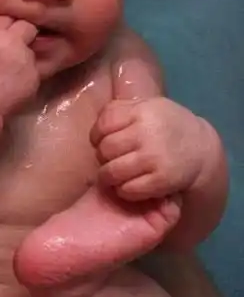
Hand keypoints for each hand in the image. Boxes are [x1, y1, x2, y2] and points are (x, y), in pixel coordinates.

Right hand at [0, 16, 39, 115]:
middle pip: (28, 28)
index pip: (7, 17)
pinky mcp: (35, 80)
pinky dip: (26, 76)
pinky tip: (14, 85)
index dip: (3, 24)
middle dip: (22, 33)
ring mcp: (28, 61)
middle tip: (11, 45)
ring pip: (31, 52)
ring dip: (23, 56)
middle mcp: (16, 42)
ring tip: (11, 69)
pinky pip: (33, 73)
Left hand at [90, 97, 206, 200]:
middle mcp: (146, 133)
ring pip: (112, 171)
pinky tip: (127, 185)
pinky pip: (129, 189)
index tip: (99, 141)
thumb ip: (122, 109)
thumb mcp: (147, 106)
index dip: (96, 135)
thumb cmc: (166, 124)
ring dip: (107, 176)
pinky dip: (122, 190)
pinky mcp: (161, 180)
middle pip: (106, 148)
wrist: (200, 147)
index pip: (104, 124)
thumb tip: (97, 126)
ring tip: (112, 174)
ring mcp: (153, 157)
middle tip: (108, 159)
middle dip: (102, 156)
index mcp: (141, 111)